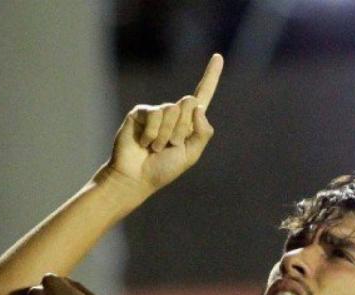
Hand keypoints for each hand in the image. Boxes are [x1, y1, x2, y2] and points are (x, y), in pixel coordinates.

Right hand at [102, 53, 223, 193]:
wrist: (136, 177)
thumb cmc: (163, 169)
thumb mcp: (191, 155)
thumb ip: (202, 133)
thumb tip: (200, 108)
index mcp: (190, 122)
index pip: (203, 95)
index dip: (211, 76)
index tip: (218, 56)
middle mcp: (174, 113)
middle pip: (190, 103)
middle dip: (183, 128)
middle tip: (170, 145)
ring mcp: (157, 111)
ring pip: (173, 110)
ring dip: (166, 135)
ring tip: (155, 147)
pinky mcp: (141, 112)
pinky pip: (156, 116)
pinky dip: (153, 134)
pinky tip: (144, 143)